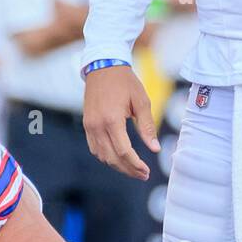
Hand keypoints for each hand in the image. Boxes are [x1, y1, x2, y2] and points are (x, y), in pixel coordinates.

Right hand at [83, 64, 159, 178]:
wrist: (103, 66)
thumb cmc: (125, 82)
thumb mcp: (141, 101)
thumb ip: (147, 127)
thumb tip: (155, 149)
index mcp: (112, 120)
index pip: (123, 151)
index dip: (135, 165)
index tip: (146, 171)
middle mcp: (97, 126)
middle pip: (112, 158)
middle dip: (128, 170)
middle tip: (143, 175)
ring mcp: (89, 126)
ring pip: (102, 156)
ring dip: (117, 165)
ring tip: (133, 168)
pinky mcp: (87, 124)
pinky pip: (94, 148)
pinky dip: (106, 156)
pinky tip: (119, 158)